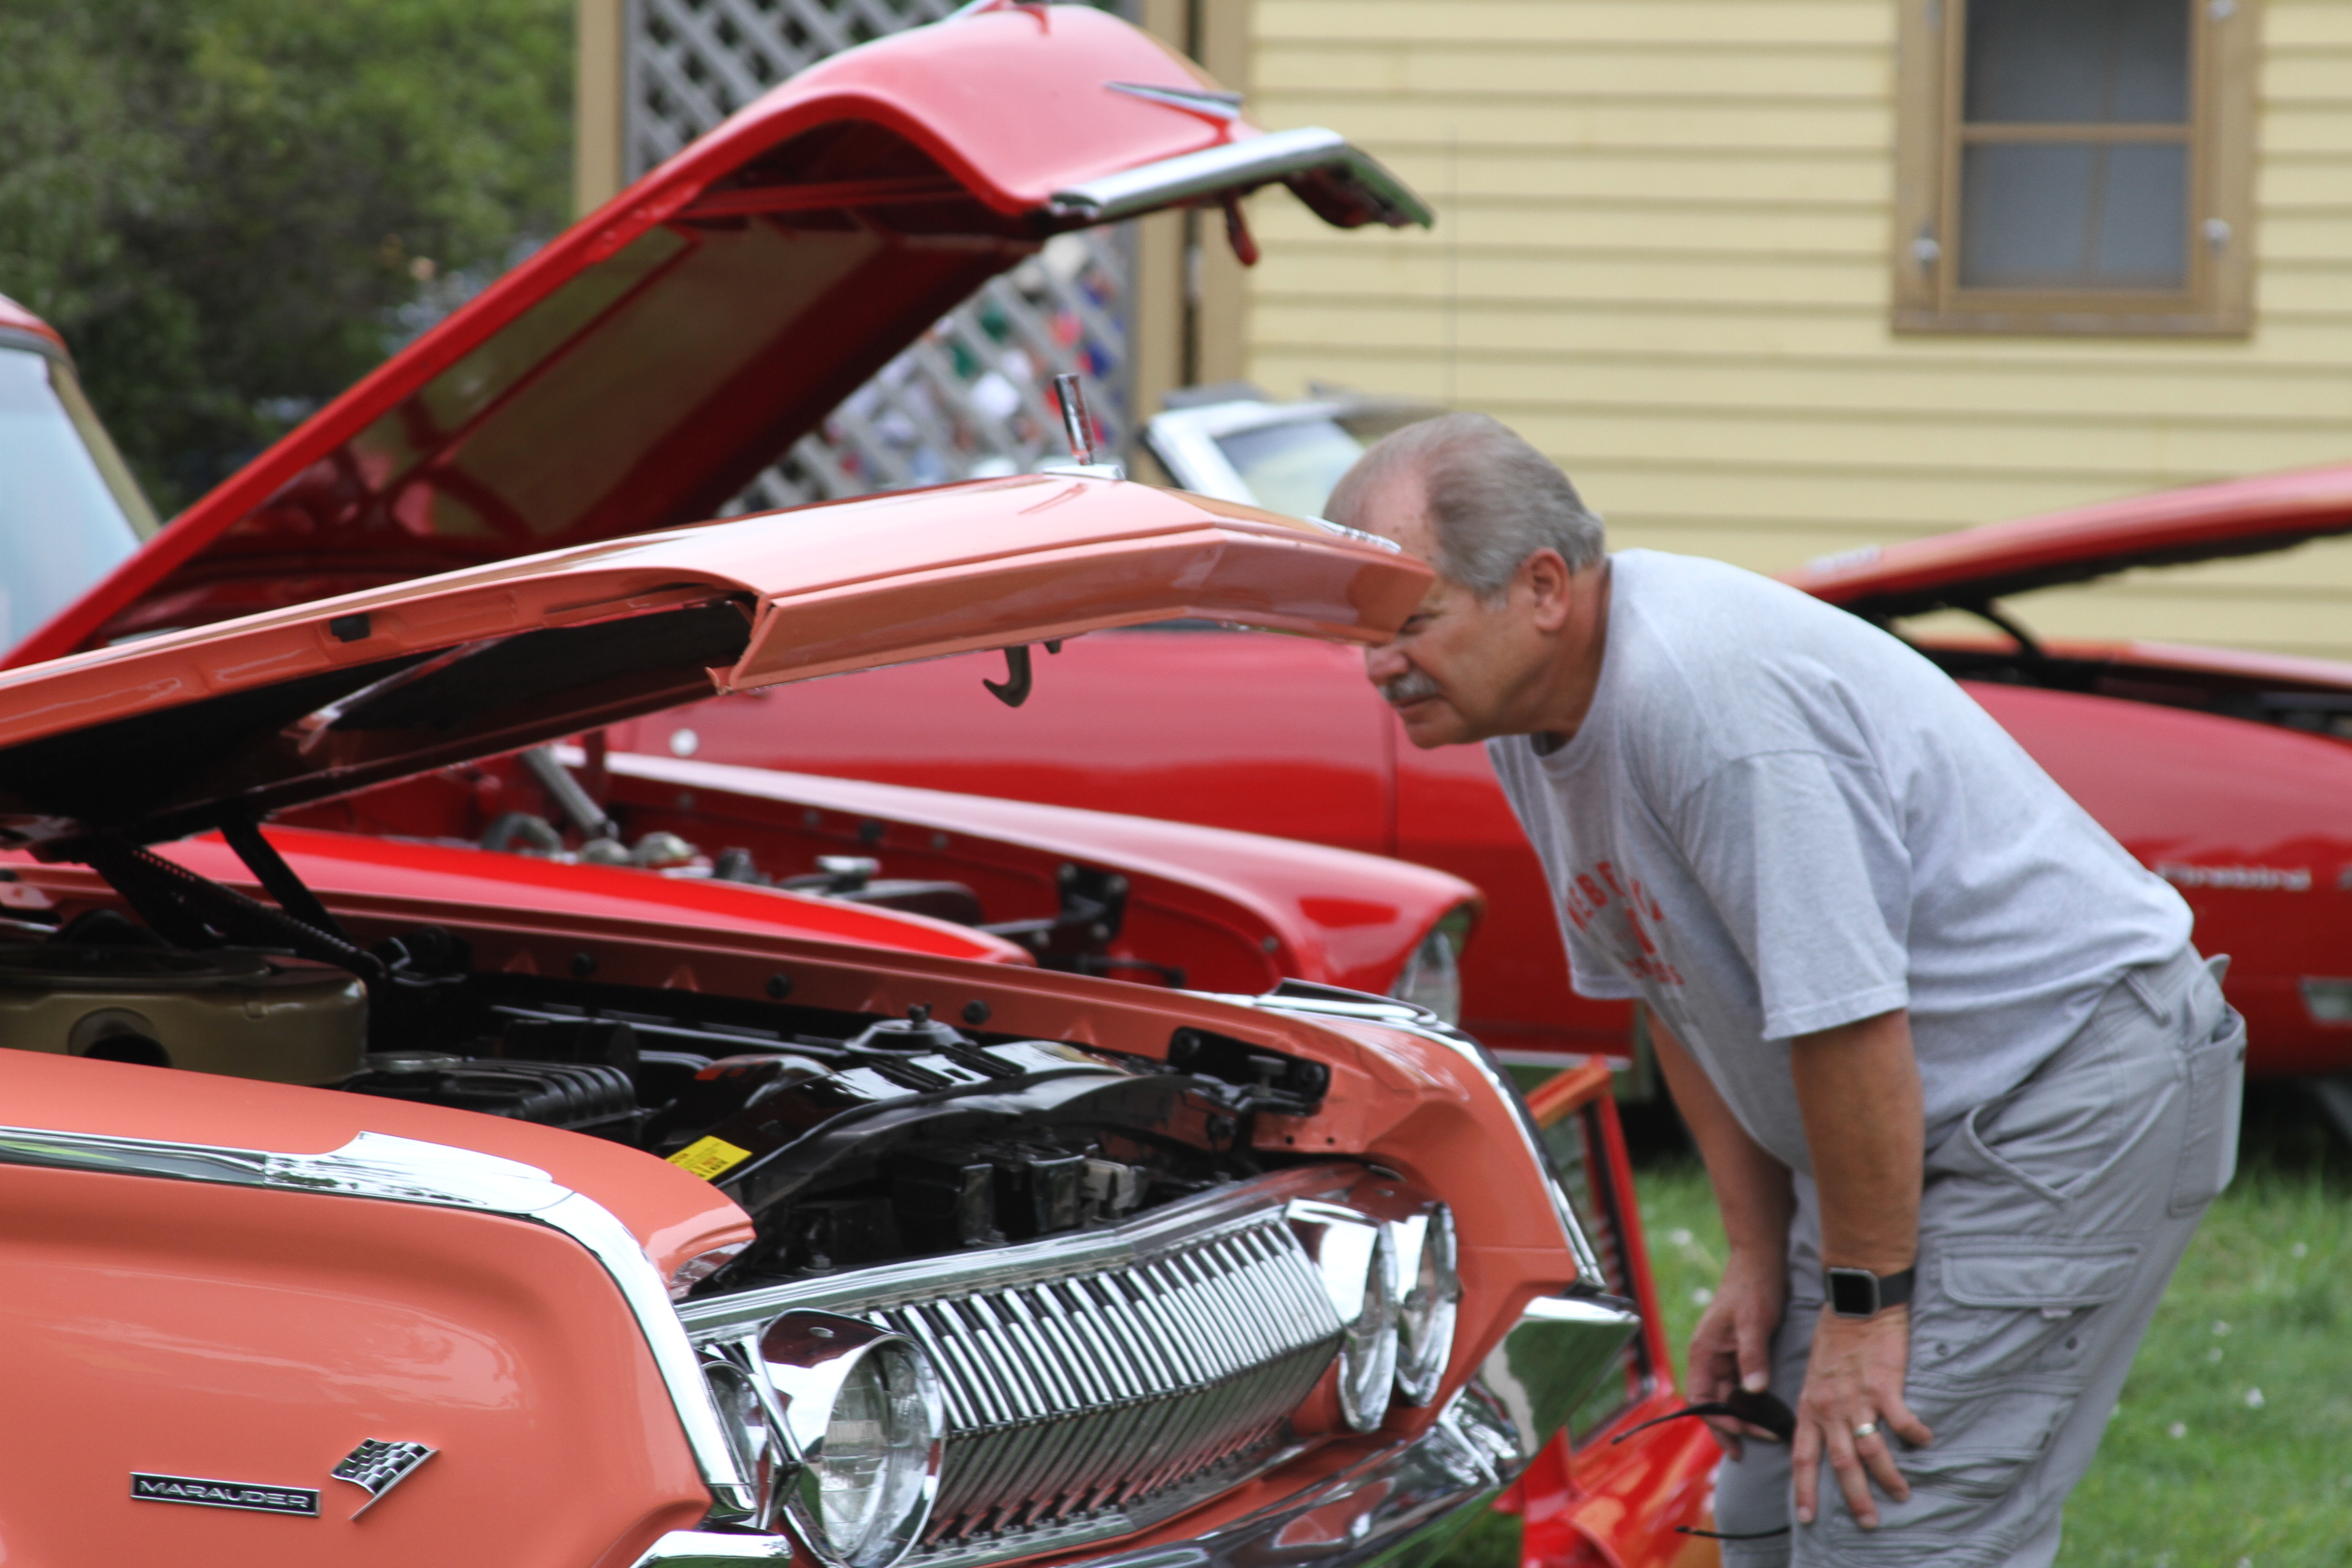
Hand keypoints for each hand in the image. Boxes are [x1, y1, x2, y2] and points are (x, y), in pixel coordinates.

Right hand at [1685, 1248, 1786, 1457]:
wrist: (1761, 1260)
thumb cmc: (1752, 1287)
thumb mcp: (1753, 1322)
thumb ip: (1752, 1356)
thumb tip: (1754, 1391)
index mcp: (1703, 1351)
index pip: (1701, 1399)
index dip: (1717, 1423)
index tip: (1740, 1441)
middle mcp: (1711, 1357)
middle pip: (1716, 1402)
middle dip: (1735, 1426)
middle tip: (1760, 1444)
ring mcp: (1725, 1356)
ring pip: (1731, 1396)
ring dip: (1747, 1416)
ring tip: (1769, 1434)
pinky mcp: (1741, 1353)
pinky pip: (1743, 1385)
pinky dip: (1754, 1402)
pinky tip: (1770, 1413)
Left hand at [1792, 1306, 1933, 1528]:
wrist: (1854, 1302)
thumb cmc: (1834, 1336)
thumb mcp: (1813, 1375)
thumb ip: (1818, 1406)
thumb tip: (1822, 1434)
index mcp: (1810, 1405)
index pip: (1802, 1456)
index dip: (1804, 1489)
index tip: (1808, 1518)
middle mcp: (1830, 1407)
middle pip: (1840, 1463)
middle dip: (1855, 1498)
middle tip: (1868, 1522)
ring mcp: (1857, 1398)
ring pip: (1871, 1450)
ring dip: (1888, 1477)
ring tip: (1901, 1494)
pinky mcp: (1884, 1385)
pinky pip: (1902, 1421)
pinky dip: (1915, 1435)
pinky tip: (1925, 1441)